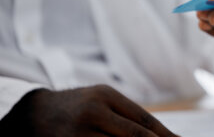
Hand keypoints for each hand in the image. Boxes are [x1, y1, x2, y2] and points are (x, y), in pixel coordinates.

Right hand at [0, 85, 178, 136]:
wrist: (32, 114)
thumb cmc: (77, 107)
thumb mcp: (101, 101)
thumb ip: (126, 116)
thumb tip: (159, 134)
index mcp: (106, 96)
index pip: (143, 119)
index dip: (165, 134)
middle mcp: (94, 112)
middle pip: (135, 135)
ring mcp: (79, 133)